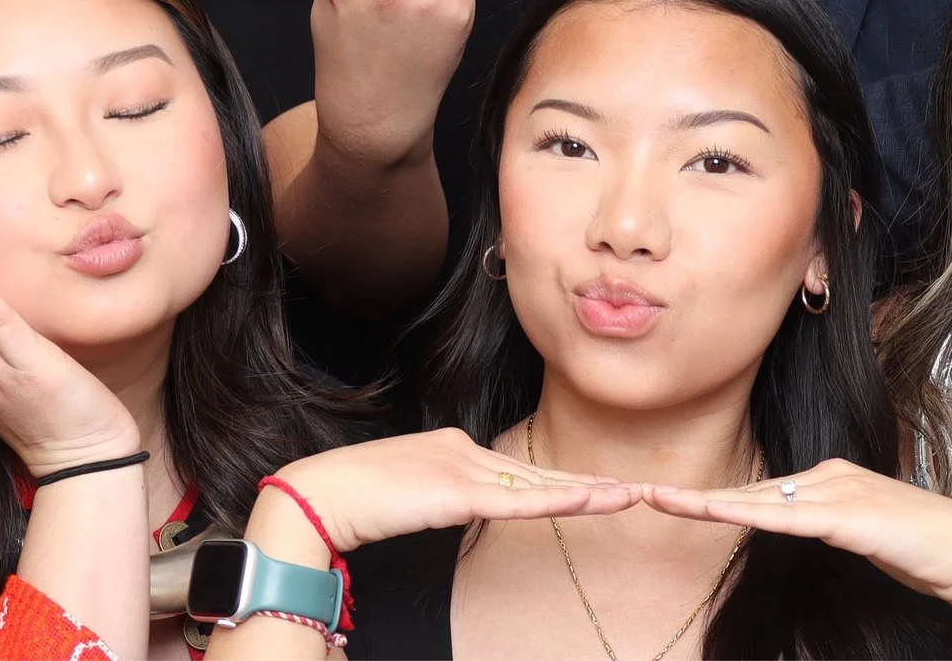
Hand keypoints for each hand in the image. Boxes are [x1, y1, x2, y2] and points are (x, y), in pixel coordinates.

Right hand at [253, 429, 637, 558]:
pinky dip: (559, 500)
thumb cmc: (350, 496)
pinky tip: (592, 499)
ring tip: (629, 496)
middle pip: (536, 472)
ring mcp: (463, 468)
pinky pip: (521, 500)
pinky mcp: (459, 493)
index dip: (555, 480)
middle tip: (630, 490)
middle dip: (584, 483)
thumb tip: (455, 505)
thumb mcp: (405, 491)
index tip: (591, 487)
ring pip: (538, 483)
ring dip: (587, 491)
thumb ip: (435, 493)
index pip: (514, 469)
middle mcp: (463, 450)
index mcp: (450, 447)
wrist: (321, 494)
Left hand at [648, 459, 951, 630]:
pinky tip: (714, 513)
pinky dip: (746, 515)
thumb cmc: (925, 551)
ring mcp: (838, 493)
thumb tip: (800, 528)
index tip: (675, 501)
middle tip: (644, 494)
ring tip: (658, 500)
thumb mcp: (866, 537)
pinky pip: (785, 518)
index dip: (717, 500)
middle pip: (750, 492)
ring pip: (758, 501)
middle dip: (696, 497)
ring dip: (706, 504)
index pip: (762, 493)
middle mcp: (829, 477)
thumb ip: (831, 527)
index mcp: (831, 479)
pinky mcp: (848, 518)